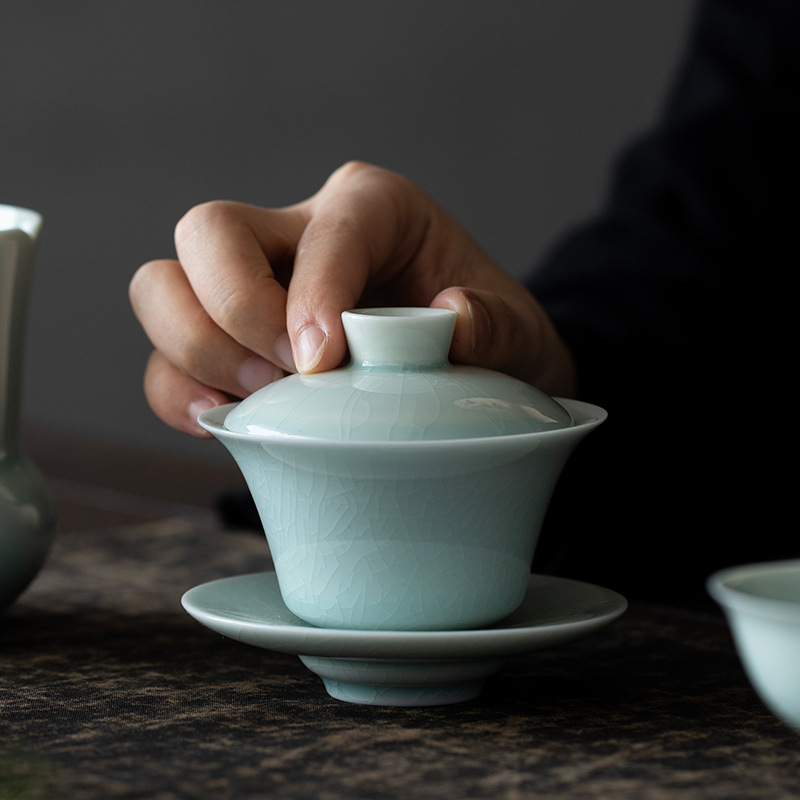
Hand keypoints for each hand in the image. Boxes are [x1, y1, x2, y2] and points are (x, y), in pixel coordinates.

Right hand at [129, 161, 576, 436]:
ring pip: (163, 287)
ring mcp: (255, 287)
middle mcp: (298, 234)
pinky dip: (177, 393)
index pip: (328, 225)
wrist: (467, 381)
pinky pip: (168, 360)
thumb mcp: (518, 335)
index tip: (324, 363)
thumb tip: (454, 321)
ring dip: (195, 350)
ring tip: (257, 403)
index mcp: (374, 209)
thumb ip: (497, 327)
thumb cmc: (487, 344)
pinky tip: (221, 423)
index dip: (315, 289)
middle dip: (233, 309)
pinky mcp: (231, 345)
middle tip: (285, 377)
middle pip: (208, 233)